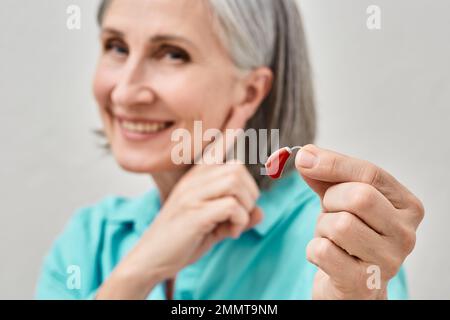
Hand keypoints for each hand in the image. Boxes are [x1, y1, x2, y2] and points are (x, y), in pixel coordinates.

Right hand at [96, 108, 262, 298]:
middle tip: (241, 214)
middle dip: (249, 193)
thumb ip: (235, 216)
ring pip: (236, 182)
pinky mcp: (193, 213)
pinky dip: (239, 221)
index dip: (230, 127)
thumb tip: (261, 212)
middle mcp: (193, 181)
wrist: (150, 259)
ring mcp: (192, 195)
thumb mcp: (212, 225)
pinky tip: (230, 232)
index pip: (215, 147)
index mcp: (196, 179)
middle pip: (237, 168)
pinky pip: (231, 206)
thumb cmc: (181, 239)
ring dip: (244, 206)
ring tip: (235, 224)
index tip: (241, 107)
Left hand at [296, 145, 423, 299]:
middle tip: (330, 212)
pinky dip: (314, 250)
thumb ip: (327, 175)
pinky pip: (323, 251)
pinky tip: (326, 257)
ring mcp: (388, 261)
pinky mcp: (364, 284)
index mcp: (407, 206)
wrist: (352, 285)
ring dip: (322, 228)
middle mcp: (405, 234)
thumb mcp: (341, 200)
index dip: (333, 163)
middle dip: (332, 200)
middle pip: (359, 197)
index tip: (305, 158)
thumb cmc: (349, 237)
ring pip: (340, 225)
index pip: (370, 173)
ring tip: (331, 238)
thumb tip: (307, 156)